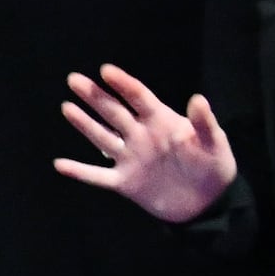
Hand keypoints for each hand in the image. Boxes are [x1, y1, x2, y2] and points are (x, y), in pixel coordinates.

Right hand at [50, 65, 236, 222]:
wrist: (207, 204)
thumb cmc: (214, 168)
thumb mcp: (215, 145)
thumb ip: (204, 124)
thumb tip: (197, 98)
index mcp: (161, 122)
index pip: (139, 98)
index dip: (123, 84)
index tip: (106, 71)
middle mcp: (140, 136)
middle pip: (113, 112)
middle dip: (94, 96)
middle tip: (74, 79)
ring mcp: (129, 158)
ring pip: (101, 138)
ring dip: (84, 123)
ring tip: (67, 107)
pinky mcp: (124, 182)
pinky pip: (97, 176)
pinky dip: (79, 171)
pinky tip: (59, 164)